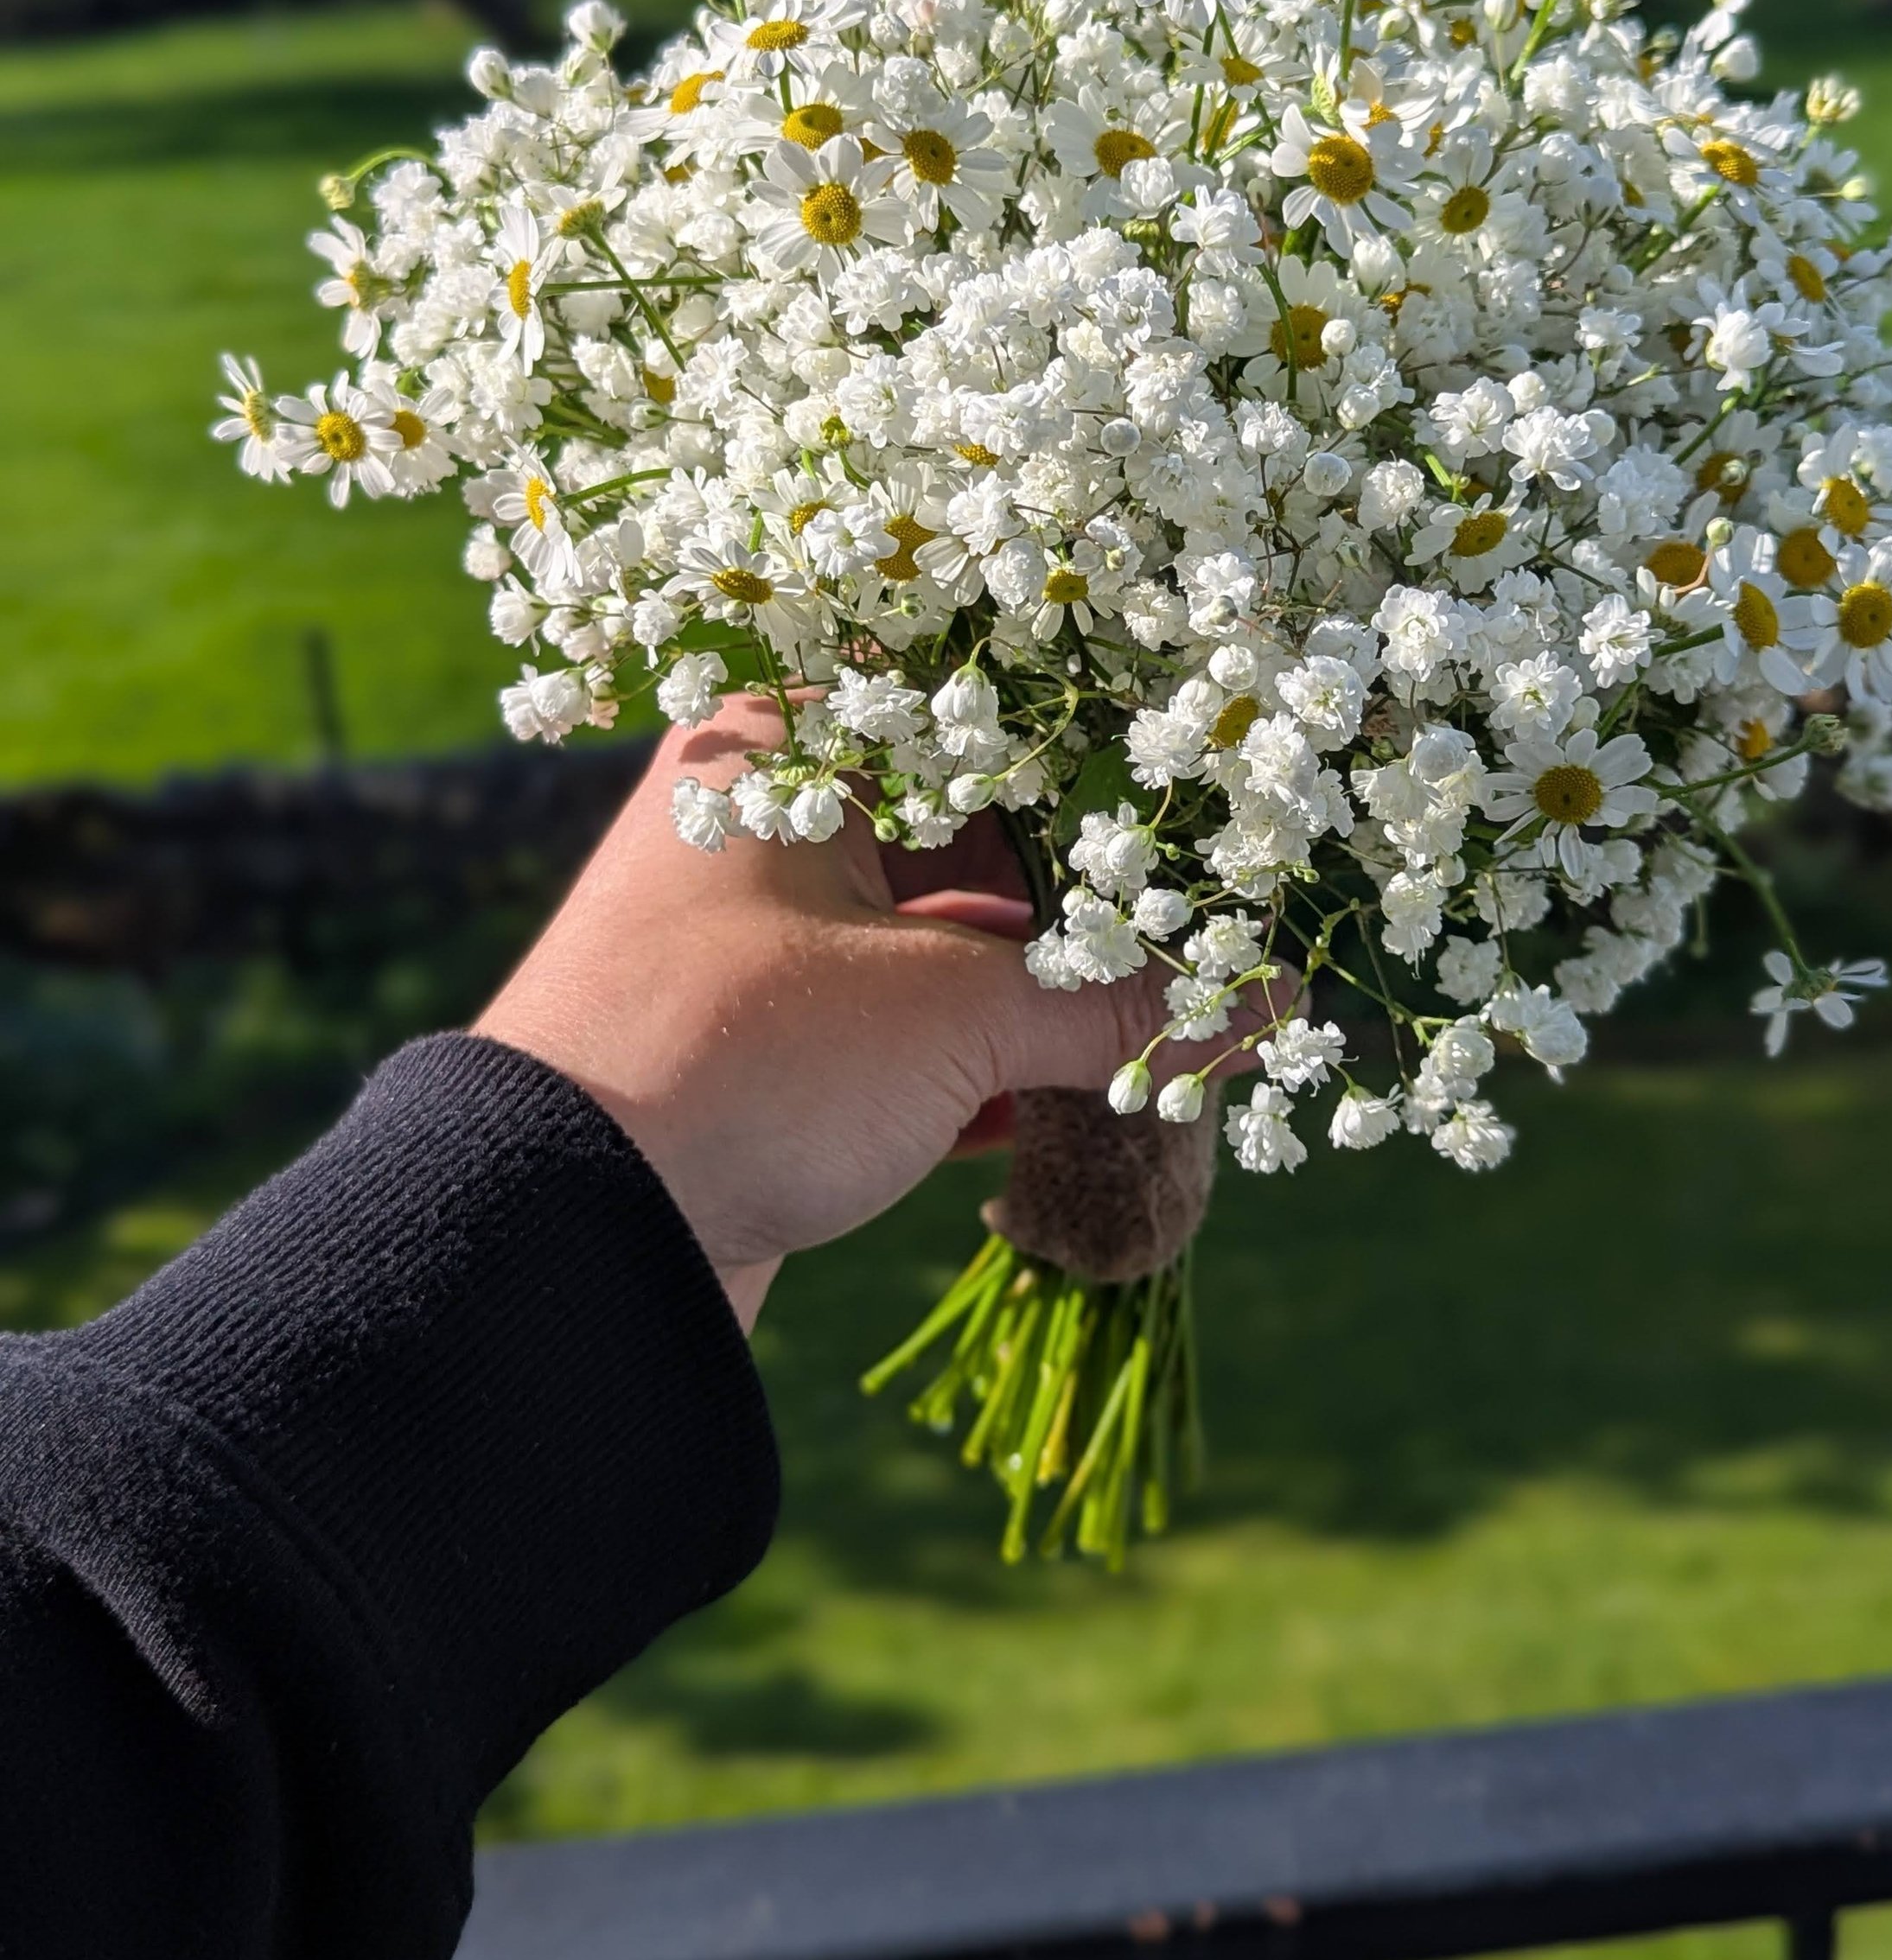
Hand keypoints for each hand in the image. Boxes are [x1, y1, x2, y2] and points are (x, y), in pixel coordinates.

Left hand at [475, 704, 1252, 1328]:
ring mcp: (758, 945)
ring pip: (941, 943)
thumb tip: (1266, 999)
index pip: (977, 717)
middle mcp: (760, 826)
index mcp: (781, 751)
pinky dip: (991, 1062)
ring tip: (1175, 1026)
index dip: (1104, 763)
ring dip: (1049, 995)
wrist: (557, 1243)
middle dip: (1090, 904)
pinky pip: (903, 1032)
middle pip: (970, 837)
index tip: (1218, 805)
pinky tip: (1091, 1100)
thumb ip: (1117, 1002)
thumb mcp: (954, 1017)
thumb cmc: (744, 1062)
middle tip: (1217, 934)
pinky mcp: (760, 1052)